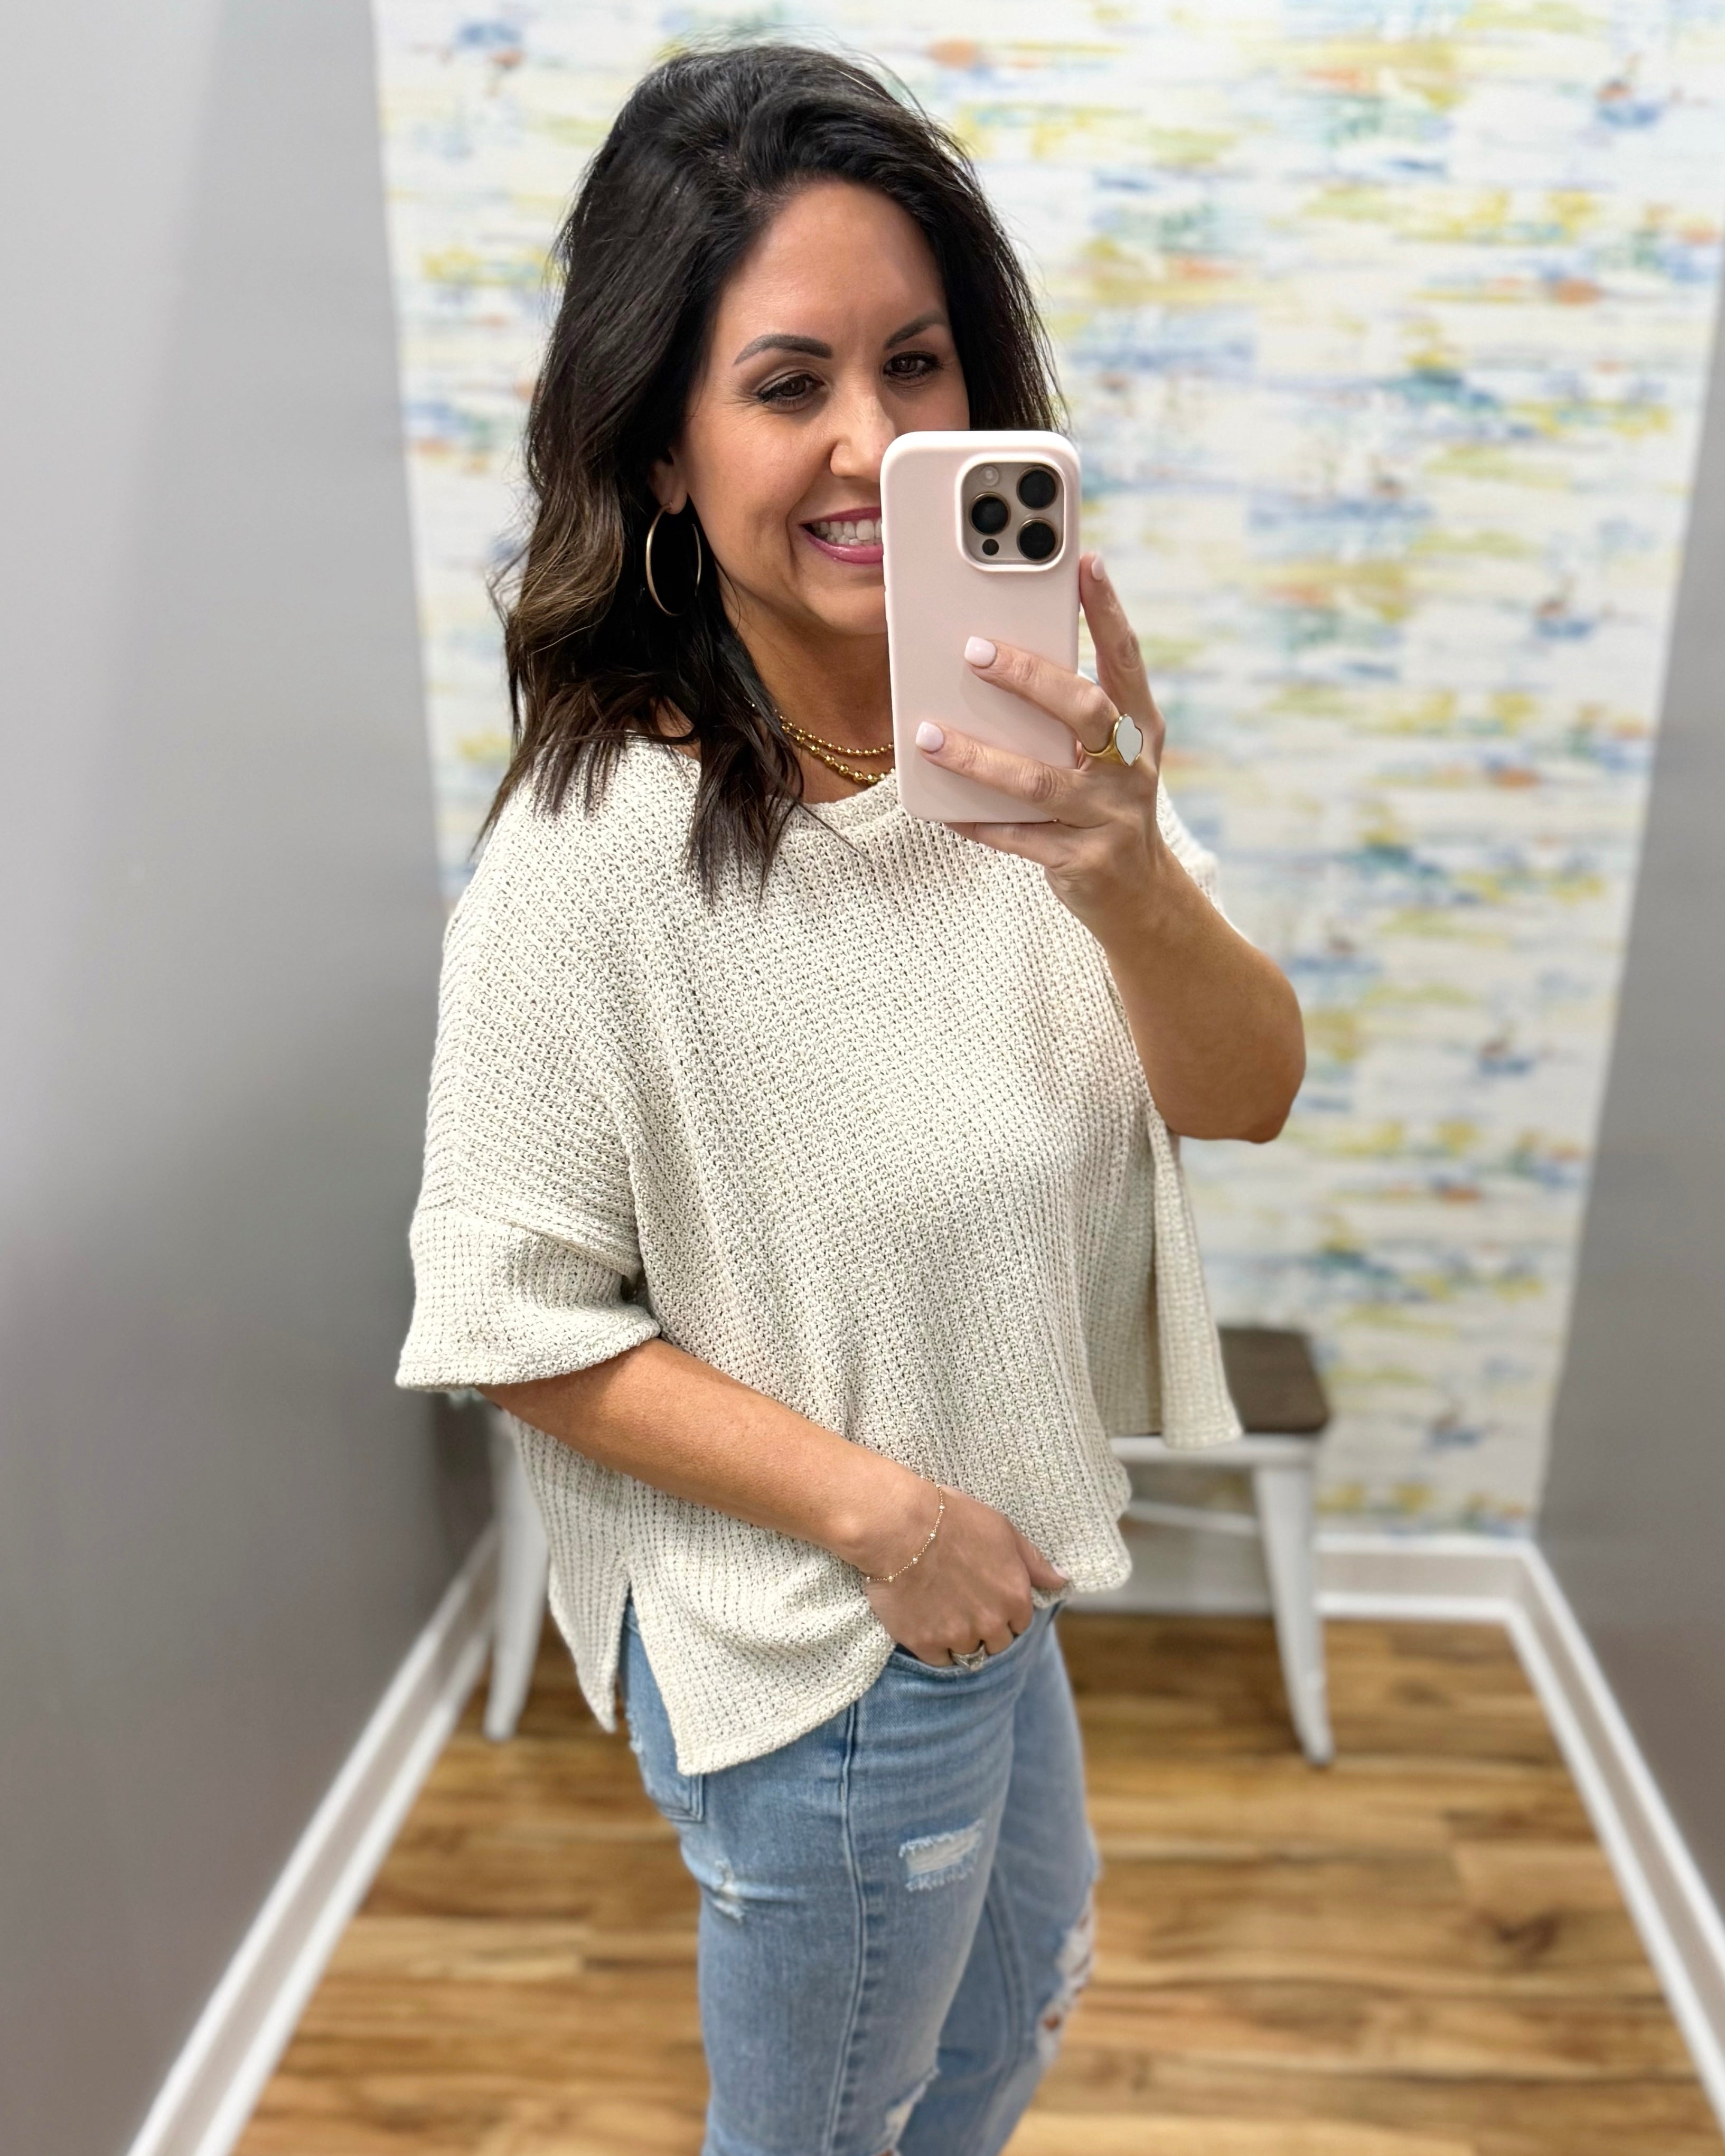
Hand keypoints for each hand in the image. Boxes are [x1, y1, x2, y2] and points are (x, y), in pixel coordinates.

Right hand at [862, 1483, 1067, 1665]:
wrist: (900, 1528)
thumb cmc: (953, 1520)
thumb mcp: (1002, 1530)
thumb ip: (1034, 1562)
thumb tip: (1062, 1581)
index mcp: (1015, 1597)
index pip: (1020, 1623)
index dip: (1004, 1610)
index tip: (986, 1597)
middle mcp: (992, 1623)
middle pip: (997, 1643)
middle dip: (985, 1628)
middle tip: (963, 1604)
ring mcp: (958, 1636)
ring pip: (968, 1653)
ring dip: (959, 1638)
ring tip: (941, 1610)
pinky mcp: (926, 1643)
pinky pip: (938, 1659)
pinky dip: (934, 1645)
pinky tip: (925, 1621)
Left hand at [913, 552, 1171, 946]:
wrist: (1140, 897)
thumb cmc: (1107, 807)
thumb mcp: (1107, 757)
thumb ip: (1070, 717)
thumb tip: (999, 662)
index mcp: (1141, 730)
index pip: (1126, 659)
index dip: (1108, 611)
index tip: (1086, 563)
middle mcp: (1131, 769)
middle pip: (1084, 710)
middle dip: (1030, 678)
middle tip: (976, 651)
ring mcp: (1110, 817)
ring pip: (1038, 781)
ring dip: (978, 757)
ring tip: (929, 736)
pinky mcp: (1083, 861)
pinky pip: (1019, 839)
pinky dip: (978, 821)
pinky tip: (943, 809)